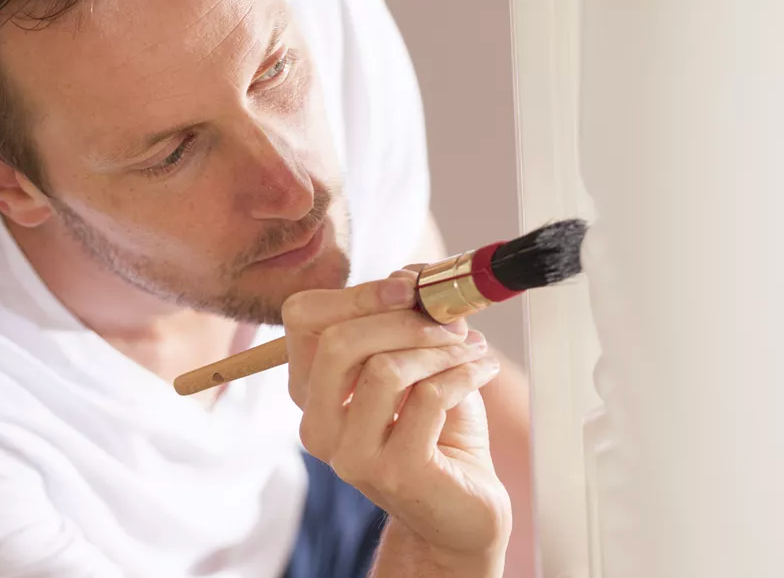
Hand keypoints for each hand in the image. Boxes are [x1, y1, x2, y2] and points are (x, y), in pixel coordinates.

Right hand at [282, 270, 511, 573]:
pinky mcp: (394, 472)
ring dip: (440, 348)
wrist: (461, 506)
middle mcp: (318, 425)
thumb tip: (414, 276)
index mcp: (311, 392)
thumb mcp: (419, 361)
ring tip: (471, 350)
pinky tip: (480, 372)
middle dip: (402, 318)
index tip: (409, 288)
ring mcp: (351, 454)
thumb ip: (409, 317)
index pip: (303, 319)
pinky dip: (463, 374)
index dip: (356, 293)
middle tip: (449, 322)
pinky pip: (428, 398)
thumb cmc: (436, 429)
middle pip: (337, 342)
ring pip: (383, 369)